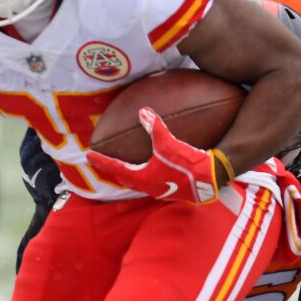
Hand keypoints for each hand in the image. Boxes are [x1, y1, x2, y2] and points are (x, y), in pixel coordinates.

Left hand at [87, 107, 220, 203]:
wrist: (210, 180)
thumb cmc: (188, 164)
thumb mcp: (169, 144)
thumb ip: (155, 127)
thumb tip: (143, 110)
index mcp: (143, 177)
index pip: (116, 168)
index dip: (102, 161)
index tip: (89, 156)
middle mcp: (148, 187)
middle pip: (124, 179)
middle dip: (113, 170)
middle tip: (102, 162)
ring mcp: (160, 191)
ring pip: (137, 183)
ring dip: (128, 174)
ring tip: (124, 166)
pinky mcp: (172, 190)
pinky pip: (151, 182)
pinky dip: (144, 174)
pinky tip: (151, 168)